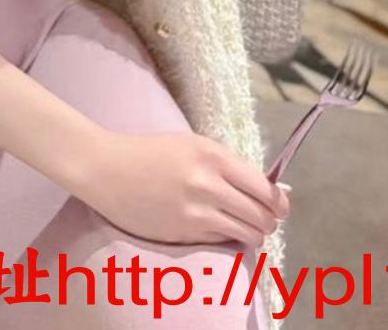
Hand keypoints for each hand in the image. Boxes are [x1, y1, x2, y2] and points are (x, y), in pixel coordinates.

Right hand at [78, 129, 289, 248]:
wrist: (107, 169)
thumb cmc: (151, 152)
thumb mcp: (193, 145)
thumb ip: (229, 165)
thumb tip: (270, 190)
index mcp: (213, 155)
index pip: (265, 188)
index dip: (278, 202)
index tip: (280, 207)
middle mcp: (208, 184)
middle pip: (262, 215)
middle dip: (269, 221)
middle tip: (263, 220)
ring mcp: (196, 212)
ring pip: (248, 233)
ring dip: (253, 234)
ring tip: (244, 228)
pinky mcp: (184, 233)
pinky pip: (223, 242)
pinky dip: (229, 239)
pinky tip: (219, 230)